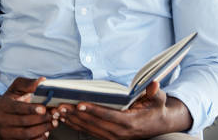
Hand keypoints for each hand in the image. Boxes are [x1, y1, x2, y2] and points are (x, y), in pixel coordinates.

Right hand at [0, 77, 54, 139]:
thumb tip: (42, 81)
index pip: (17, 108)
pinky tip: (46, 132)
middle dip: (41, 119)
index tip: (43, 108)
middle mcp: (2, 120)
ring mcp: (5, 132)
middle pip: (24, 122)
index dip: (31, 109)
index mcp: (3, 105)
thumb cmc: (10, 99)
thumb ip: (28, 84)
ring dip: (43, 129)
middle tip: (53, 115)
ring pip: (26, 134)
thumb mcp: (16, 88)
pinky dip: (39, 138)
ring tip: (53, 123)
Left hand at [56, 81, 191, 139]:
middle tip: (61, 105)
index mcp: (131, 123)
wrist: (160, 125)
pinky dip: (75, 125)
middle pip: (95, 123)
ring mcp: (113, 137)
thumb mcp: (159, 99)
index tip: (80, 104)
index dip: (94, 110)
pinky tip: (64, 118)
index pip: (109, 116)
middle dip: (76, 115)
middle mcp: (120, 133)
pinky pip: (89, 132)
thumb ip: (154, 92)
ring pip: (89, 129)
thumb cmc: (156, 108)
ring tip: (58, 111)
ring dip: (72, 120)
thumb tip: (154, 83)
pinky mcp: (108, 137)